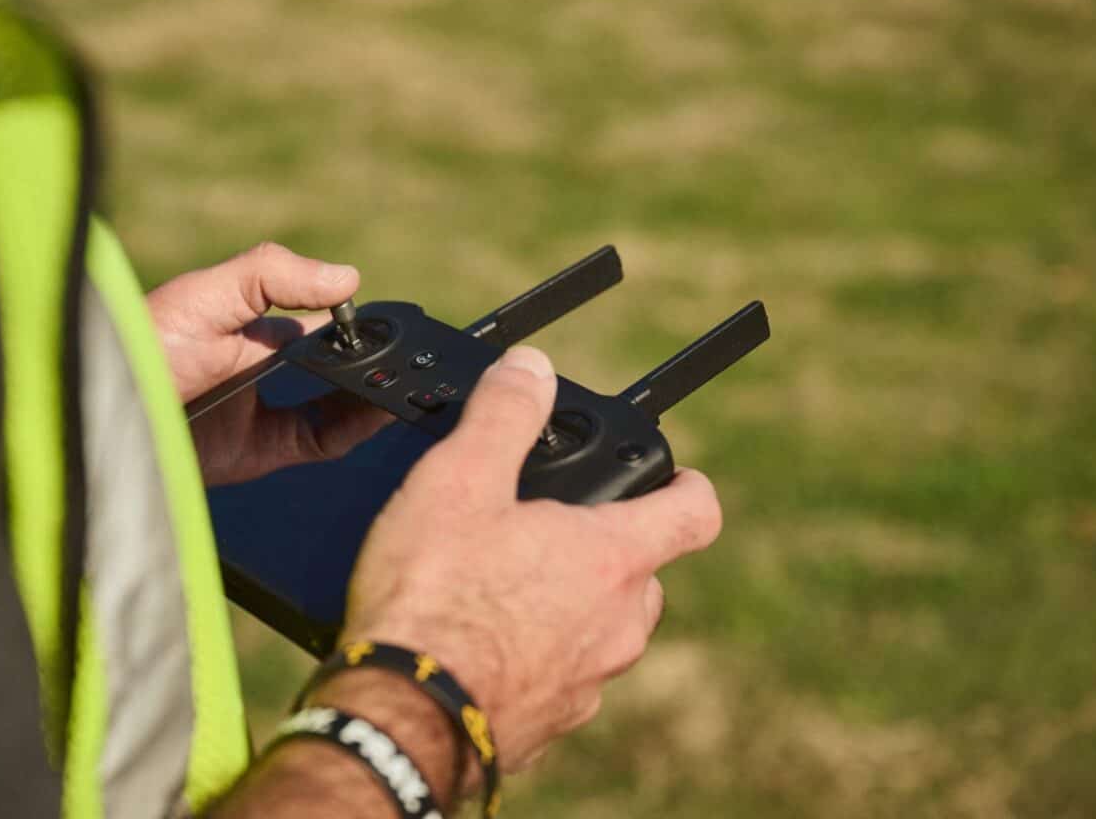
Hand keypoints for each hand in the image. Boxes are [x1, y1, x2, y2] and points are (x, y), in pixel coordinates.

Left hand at [147, 242, 388, 485]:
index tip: (387, 321)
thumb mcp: (206, 295)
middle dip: (370, 362)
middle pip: (332, 366)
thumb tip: (347, 279)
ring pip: (335, 406)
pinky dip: (355, 427)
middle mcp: (259, 371)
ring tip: (403, 382)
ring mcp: (262, 414)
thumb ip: (273, 275)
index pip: (315, 323)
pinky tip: (376, 408)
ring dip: (371, 394)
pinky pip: (322, 442)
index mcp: (247, 329)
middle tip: (408, 356)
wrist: (106, 417)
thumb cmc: (144, 345)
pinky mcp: (261, 453)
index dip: (352, 323)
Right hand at [340, 346, 722, 771]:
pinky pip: (558, 680)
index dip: (688, 486)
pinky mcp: (548, 726)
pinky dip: (533, 659)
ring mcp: (588, 682)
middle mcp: (617, 624)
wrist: (400, 718)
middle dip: (607, 550)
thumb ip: (503, 416)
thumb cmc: (434, 600)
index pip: (695, 512)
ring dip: (568, 608)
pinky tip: (478, 646)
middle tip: (548, 531)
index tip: (674, 476)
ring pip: (601, 631)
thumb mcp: (459, 480)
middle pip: (643, 575)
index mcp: (612, 558)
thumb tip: (532, 369)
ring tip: (501, 591)